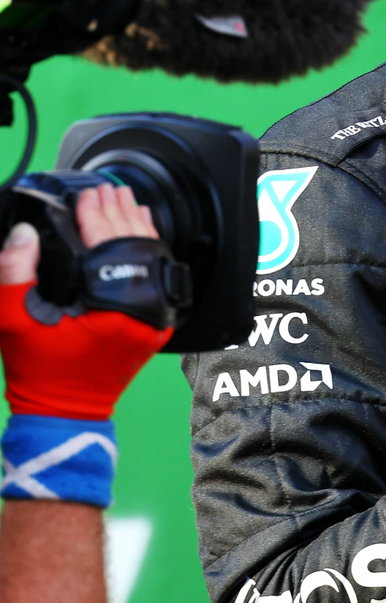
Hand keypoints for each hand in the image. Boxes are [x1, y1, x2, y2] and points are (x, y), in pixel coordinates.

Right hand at [0, 184, 171, 420]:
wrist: (63, 413)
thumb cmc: (40, 373)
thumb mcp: (13, 321)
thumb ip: (14, 272)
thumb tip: (24, 232)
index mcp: (115, 308)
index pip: (109, 247)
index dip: (96, 216)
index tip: (87, 195)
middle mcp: (145, 311)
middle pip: (137, 248)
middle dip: (119, 214)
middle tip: (107, 189)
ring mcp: (154, 318)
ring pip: (152, 259)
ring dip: (135, 227)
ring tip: (123, 200)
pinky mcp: (153, 323)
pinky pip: (155, 276)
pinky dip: (146, 248)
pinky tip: (140, 229)